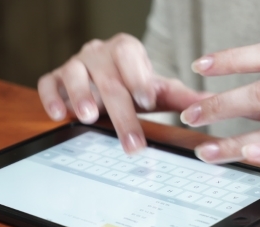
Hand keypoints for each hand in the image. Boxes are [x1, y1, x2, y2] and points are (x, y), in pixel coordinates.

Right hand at [38, 33, 208, 152]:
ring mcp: (75, 64)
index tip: (148, 101)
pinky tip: (58, 116)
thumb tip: (210, 105)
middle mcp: (99, 53)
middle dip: (121, 113)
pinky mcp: (56, 78)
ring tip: (89, 117)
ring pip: (74, 74)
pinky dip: (51, 97)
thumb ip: (182, 98)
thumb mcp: (158, 91)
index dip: (138, 78)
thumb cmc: (134, 86)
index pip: (131, 57)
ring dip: (81, 96)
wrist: (108, 81)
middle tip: (131, 142)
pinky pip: (48, 83)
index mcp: (126, 50)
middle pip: (109, 79)